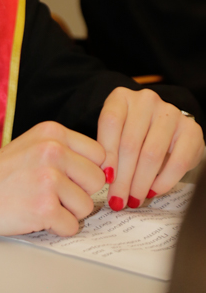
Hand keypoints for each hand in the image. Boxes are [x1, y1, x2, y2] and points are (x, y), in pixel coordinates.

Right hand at [0, 121, 105, 236]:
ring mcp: (48, 178)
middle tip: (52, 194)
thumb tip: (107, 174)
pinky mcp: (44, 207)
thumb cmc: (0, 173)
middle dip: (79, 193)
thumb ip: (66, 152)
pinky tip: (34, 216)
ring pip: (86, 207)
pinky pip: (71, 227)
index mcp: (52, 131)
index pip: (99, 154)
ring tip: (39, 202)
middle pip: (97, 181)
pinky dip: (56, 228)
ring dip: (67, 212)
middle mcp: (52, 150)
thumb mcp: (33, 145)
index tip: (71, 179)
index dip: (88, 171)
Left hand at [98, 87, 204, 209]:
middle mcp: (146, 100)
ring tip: (133, 199)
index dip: (108, 153)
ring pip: (152, 154)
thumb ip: (108, 148)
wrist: (165, 126)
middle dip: (123, 177)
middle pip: (130, 143)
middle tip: (118, 199)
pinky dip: (163, 181)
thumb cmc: (133, 131)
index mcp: (122, 97)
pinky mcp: (191, 130)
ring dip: (141, 182)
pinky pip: (177, 162)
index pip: (111, 122)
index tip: (106, 178)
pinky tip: (153, 190)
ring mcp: (170, 113)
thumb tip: (106, 178)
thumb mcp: (115, 132)